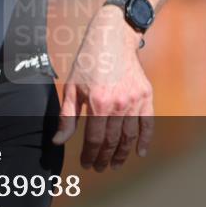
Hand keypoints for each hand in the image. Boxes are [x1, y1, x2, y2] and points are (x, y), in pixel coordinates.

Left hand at [52, 5, 154, 170]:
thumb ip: (67, 116)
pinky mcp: (146, 95)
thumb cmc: (87, 62)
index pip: (94, 139)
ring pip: (129, 136)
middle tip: (99, 168)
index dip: (90, 155)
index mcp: (98, 103)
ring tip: (115, 164)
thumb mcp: (72, 87)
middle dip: (104, 158)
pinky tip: (140, 153)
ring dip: (122, 154)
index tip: (86, 164)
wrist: (112, 38)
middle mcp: (118, 104)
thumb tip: (58, 141)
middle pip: (112, 141)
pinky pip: (148, 123)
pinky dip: (145, 140)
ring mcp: (134, 100)